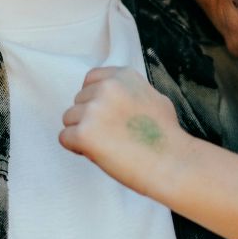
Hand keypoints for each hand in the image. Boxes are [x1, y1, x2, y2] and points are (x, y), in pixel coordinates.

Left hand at [59, 66, 187, 196]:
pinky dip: (77, 148)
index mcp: (122, 76)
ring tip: (108, 146)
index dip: (96, 101)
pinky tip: (98, 154)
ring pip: (69, 119)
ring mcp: (94, 109)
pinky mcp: (84, 133)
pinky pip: (65, 138)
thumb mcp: (153, 98)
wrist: (172, 163)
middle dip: (89, 119)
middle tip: (113, 137)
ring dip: (83, 134)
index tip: (108, 117)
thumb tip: (113, 96)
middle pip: (78, 101)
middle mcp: (106, 87)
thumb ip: (129, 92)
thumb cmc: (167, 137)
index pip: (90, 81)